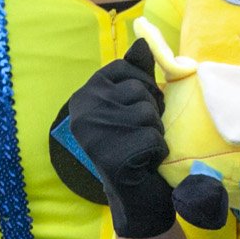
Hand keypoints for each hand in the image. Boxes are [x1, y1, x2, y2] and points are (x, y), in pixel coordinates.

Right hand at [64, 42, 175, 238]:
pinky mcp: (109, 156)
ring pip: (149, 114)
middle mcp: (81, 112)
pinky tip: (144, 163)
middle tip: (139, 134)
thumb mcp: (135, 105)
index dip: (143, 88)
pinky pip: (153, 139)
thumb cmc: (138, 146)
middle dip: (152, 113)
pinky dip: (158, 152)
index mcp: (83, 96)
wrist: (138, 198)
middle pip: (140, 91)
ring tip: (142, 148)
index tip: (136, 109)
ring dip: (156, 133)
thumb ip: (136, 74)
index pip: (125, 68)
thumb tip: (143, 40)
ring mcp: (93, 134)